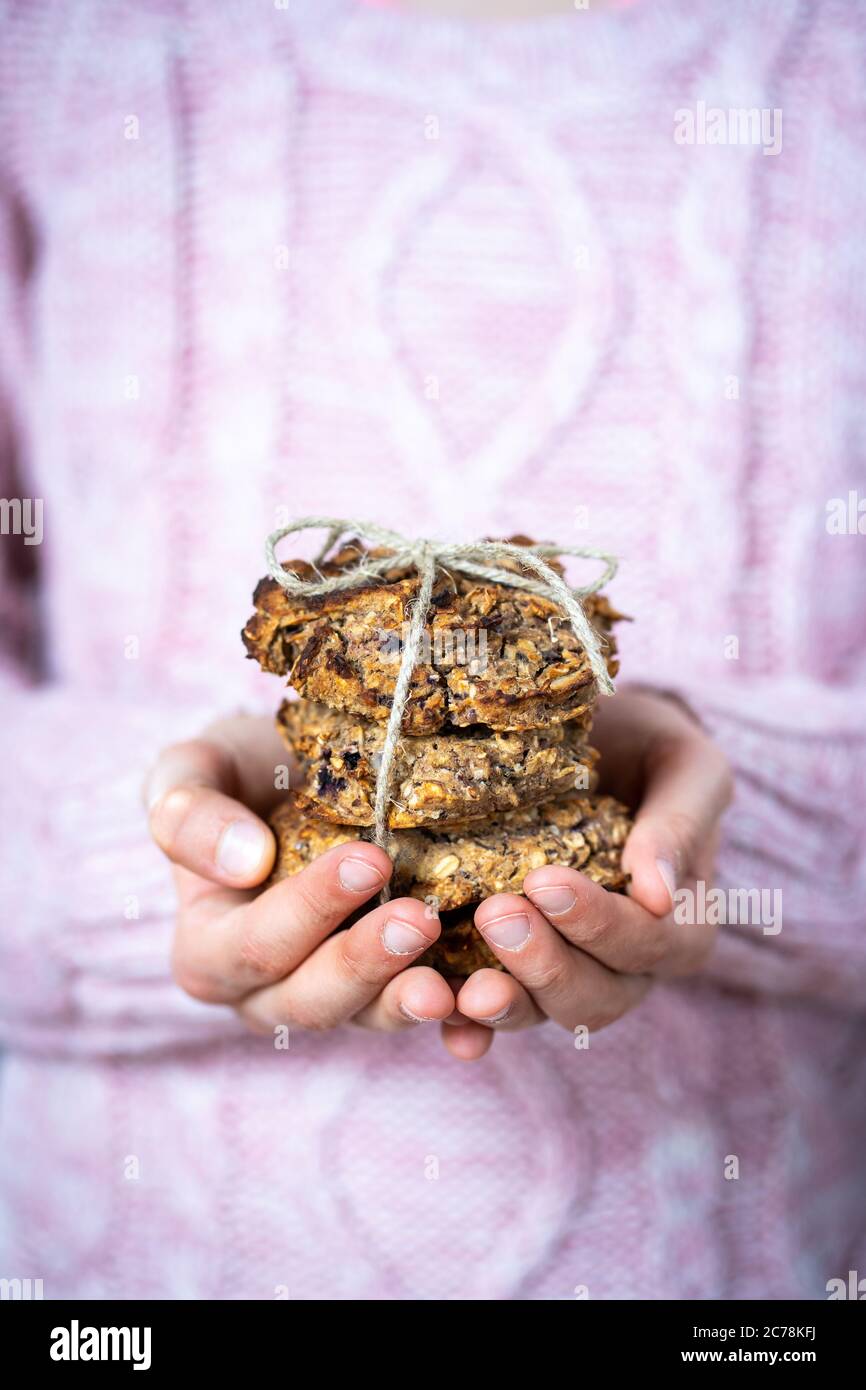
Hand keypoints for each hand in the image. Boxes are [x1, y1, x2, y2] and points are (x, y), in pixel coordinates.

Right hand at [145, 715, 459, 1039]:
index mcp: (210, 953)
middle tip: (419, 918)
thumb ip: (190, 815)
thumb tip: (245, 863)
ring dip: (410, 1003)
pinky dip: (461, 1021)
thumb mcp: (193, 772)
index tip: (368, 860)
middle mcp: (267, 994)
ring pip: (370, 1018)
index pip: (255, 946)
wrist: (303, 780)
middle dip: (366, 963)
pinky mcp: (394, 991)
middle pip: (313, 1000)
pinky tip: (490, 1005)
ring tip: (451, 984)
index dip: (310, 910)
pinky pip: (428, 1018)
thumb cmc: (240, 774)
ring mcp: (337, 999)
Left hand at [446, 689, 733, 1056]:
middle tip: (496, 914)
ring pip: (545, 1012)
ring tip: (465, 987)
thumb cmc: (648, 749)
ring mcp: (568, 974)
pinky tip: (446, 1022)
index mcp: (682, 922)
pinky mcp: (512, 972)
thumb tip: (658, 892)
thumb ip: (680, 823)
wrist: (592, 740)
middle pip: (597, 995)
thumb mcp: (683, 766)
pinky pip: (494, 1014)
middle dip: (545, 963)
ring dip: (507, 1003)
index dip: (599, 923)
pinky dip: (470, 1027)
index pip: (650, 943)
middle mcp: (628, 965)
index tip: (545, 881)